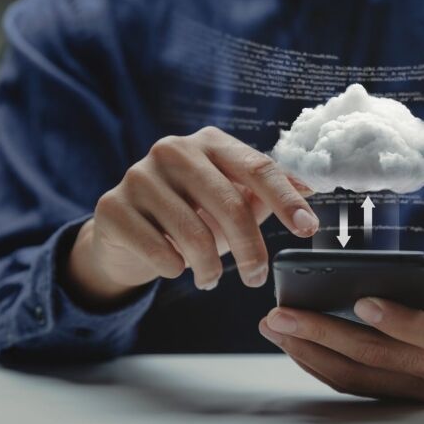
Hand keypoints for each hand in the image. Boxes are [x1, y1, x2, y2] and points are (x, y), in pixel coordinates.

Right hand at [66, 127, 317, 306]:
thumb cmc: (189, 214)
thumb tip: (310, 186)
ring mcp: (139, 176)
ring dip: (210, 268)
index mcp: (210, 142)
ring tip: (211, 280)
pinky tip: (176, 267)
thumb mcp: (230, 200)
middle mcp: (173, 150)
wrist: (126, 232)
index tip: (307, 229)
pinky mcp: (113, 206)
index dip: (286, 200)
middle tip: (256, 278)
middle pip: (230, 204)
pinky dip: (174, 268)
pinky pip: (158, 250)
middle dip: (251, 250)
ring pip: (193, 234)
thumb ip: (265, 192)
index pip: (258, 167)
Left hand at [259, 252, 423, 401]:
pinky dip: (319, 364)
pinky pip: (353, 383)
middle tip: (282, 314)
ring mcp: (417, 389)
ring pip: (357, 376)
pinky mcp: (396, 393)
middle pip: (378, 358)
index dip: (398, 321)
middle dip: (324, 334)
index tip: (360, 300)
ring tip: (275, 326)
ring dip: (310, 352)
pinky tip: (293, 341)